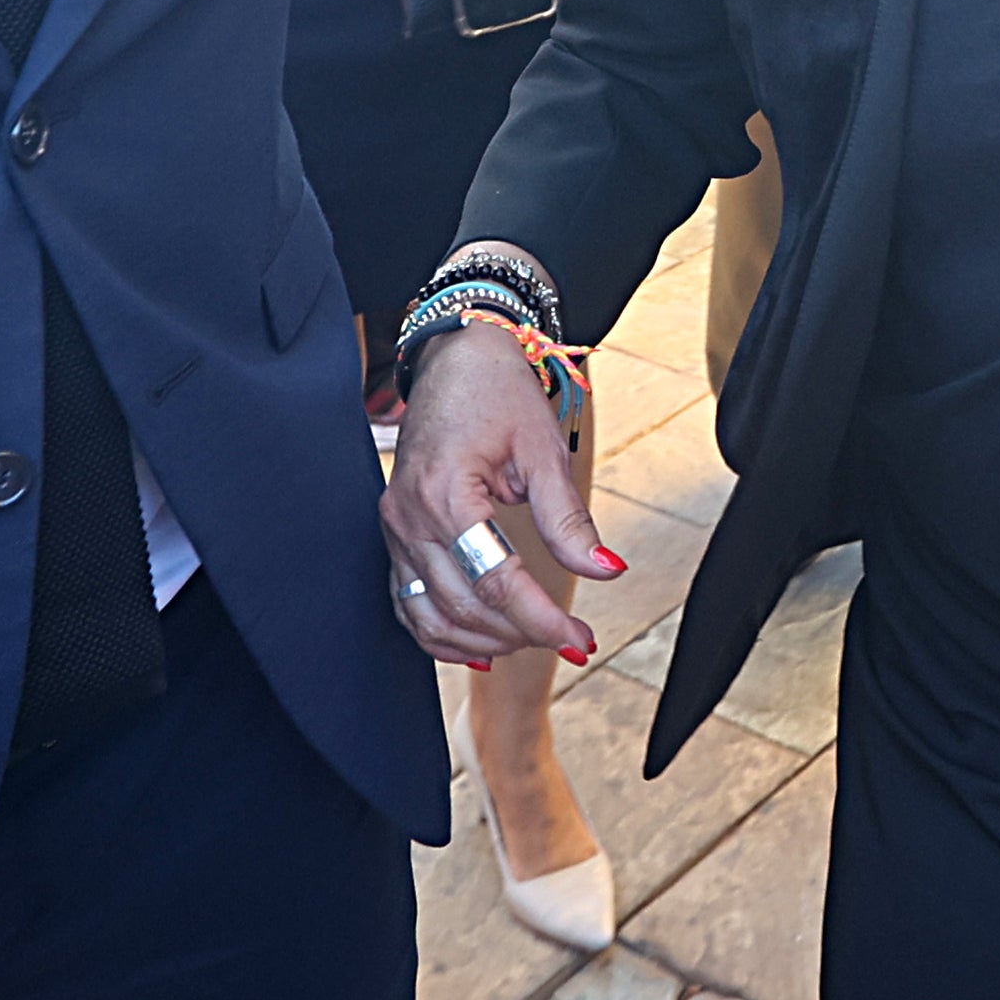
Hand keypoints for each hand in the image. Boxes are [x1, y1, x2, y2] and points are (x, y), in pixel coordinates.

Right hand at [381, 324, 618, 669]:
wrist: (455, 356)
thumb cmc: (497, 391)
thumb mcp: (543, 449)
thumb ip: (568, 519)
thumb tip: (605, 571)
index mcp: (446, 494)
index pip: (496, 582)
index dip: (541, 620)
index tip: (579, 641)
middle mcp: (410, 517)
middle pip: (463, 606)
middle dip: (521, 635)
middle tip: (569, 642)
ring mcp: (396, 528)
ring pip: (430, 615)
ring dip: (482, 640)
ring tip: (530, 640)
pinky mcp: (394, 533)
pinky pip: (408, 602)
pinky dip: (441, 632)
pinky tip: (479, 643)